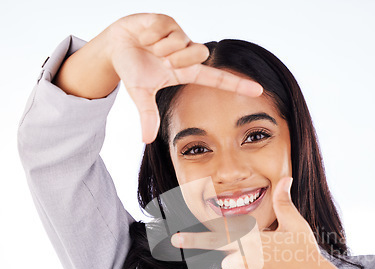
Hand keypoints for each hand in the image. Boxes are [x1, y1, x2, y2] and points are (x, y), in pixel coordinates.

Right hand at [104, 14, 262, 142]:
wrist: (114, 47)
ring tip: (150, 48)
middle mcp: (188, 53)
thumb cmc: (132, 71)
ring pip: (183, 41)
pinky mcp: (169, 20)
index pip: (218, 80)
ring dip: (162, 47)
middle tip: (161, 60)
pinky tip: (145, 36)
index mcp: (187, 72)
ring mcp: (180, 36)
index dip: (238, 84)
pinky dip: (151, 34)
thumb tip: (146, 140)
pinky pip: (167, 28)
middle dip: (178, 58)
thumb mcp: (140, 95)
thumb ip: (148, 116)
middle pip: (201, 53)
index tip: (259, 91)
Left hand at [171, 177, 342, 268]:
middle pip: (226, 260)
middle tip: (253, 259)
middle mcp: (245, 257)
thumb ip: (284, 203)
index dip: (195, 239)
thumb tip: (286, 179)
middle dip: (238, 260)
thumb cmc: (307, 253)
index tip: (175, 239)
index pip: (219, 238)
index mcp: (253, 238)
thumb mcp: (295, 225)